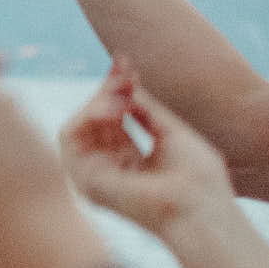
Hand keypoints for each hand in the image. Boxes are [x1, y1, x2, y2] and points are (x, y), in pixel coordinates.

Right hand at [58, 63, 234, 235]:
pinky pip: (69, 134)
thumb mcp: (171, 130)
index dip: (117, 91)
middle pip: (95, 120)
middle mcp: (111, 170)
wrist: (199, 204)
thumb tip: (125, 84)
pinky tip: (114, 108)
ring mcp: (96, 176)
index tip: (125, 63)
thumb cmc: (196, 176)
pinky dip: (87, 114)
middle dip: (107, 90)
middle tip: (124, 74)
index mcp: (133, 163)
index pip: (114, 121)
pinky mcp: (84, 179)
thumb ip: (145, 108)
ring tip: (122, 96)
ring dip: (98, 100)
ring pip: (79, 124)